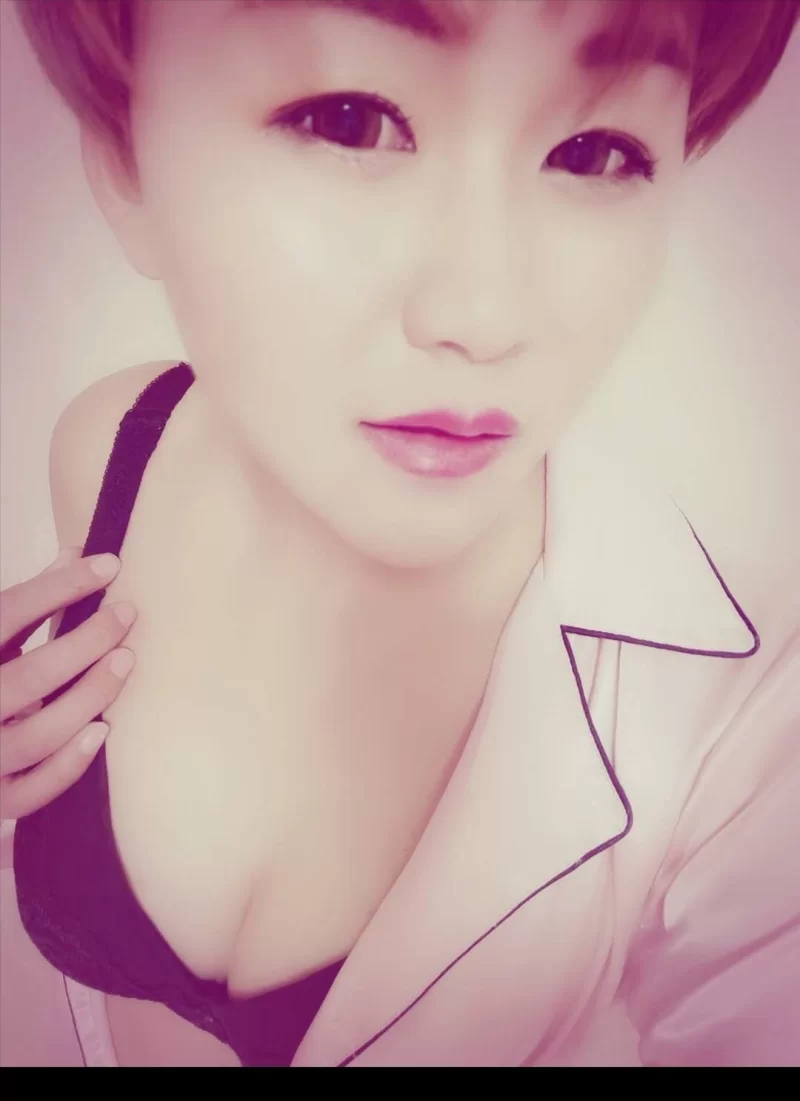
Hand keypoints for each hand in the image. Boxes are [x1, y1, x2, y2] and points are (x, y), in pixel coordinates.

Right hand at [0, 546, 136, 819]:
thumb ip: (30, 603)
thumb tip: (78, 553)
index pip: (9, 613)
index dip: (59, 587)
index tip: (110, 564)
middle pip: (28, 678)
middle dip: (84, 642)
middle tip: (127, 614)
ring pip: (35, 735)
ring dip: (88, 697)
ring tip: (125, 660)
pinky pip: (31, 792)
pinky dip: (68, 765)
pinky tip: (102, 731)